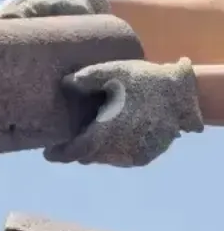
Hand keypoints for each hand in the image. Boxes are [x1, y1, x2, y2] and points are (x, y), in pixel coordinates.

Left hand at [46, 58, 203, 167]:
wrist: (182, 93)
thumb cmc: (144, 79)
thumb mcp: (115, 71)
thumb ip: (87, 78)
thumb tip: (64, 83)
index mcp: (108, 132)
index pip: (77, 152)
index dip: (60, 154)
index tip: (47, 152)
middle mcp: (120, 150)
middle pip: (89, 156)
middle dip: (77, 149)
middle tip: (68, 138)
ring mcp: (134, 156)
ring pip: (105, 159)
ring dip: (95, 150)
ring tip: (90, 134)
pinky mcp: (145, 157)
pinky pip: (120, 159)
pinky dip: (112, 151)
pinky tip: (112, 136)